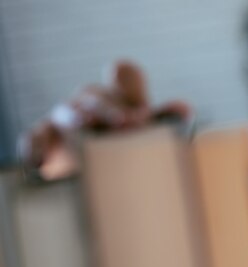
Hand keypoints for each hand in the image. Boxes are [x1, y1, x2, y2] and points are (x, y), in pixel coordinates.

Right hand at [18, 60, 190, 180]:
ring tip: (85, 125)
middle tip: (129, 125)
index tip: (144, 115)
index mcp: (120, 98)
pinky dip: (35, 147)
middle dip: (111, 109)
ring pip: (67, 112)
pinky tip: (42, 162)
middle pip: (96, 95)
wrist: (101, 182)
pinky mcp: (44, 140)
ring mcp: (66, 120)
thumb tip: (186, 109)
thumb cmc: (130, 153)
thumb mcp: (151, 139)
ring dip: (77, 118)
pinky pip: (34, 137)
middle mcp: (91, 103)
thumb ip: (168, 122)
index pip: (125, 75)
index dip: (132, 86)